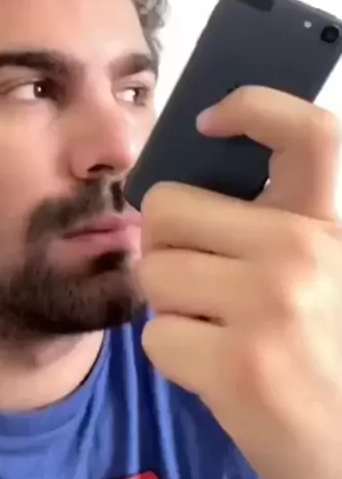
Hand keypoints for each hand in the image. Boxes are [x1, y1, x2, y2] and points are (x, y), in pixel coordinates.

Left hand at [138, 87, 341, 478]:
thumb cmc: (334, 360)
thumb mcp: (329, 278)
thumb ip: (278, 231)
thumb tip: (184, 200)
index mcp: (329, 226)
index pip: (309, 132)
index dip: (254, 106)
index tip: (210, 121)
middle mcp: (303, 253)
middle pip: (170, 207)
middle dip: (166, 245)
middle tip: (194, 273)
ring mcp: (270, 307)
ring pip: (155, 273)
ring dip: (172, 305)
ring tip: (216, 329)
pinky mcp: (238, 368)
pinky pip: (157, 337)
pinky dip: (177, 356)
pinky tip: (219, 371)